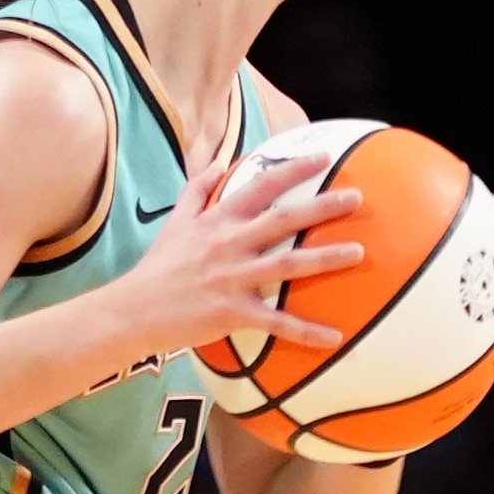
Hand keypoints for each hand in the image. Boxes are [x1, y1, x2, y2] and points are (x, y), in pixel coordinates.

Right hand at [111, 158, 362, 366]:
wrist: (134, 309)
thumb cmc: (159, 267)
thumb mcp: (176, 221)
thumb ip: (198, 189)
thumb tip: (217, 161)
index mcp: (219, 220)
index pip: (261, 185)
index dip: (293, 169)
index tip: (324, 157)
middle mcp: (229, 244)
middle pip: (283, 220)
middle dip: (322, 207)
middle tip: (356, 198)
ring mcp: (233, 278)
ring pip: (287, 265)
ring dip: (326, 259)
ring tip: (358, 252)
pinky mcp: (233, 313)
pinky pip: (277, 323)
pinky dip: (306, 331)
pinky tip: (336, 337)